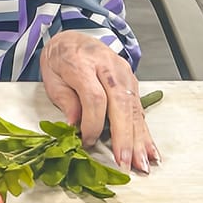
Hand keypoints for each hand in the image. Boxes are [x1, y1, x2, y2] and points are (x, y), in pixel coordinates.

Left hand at [40, 31, 156, 173]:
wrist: (73, 38)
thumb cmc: (60, 59)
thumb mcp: (51, 77)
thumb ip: (65, 100)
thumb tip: (75, 126)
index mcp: (82, 63)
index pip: (94, 96)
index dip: (93, 122)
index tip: (87, 141)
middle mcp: (107, 66)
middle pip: (120, 103)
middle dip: (124, 136)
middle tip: (125, 162)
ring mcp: (123, 73)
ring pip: (134, 108)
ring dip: (139, 139)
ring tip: (141, 164)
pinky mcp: (132, 81)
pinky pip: (140, 109)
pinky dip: (145, 133)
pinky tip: (150, 152)